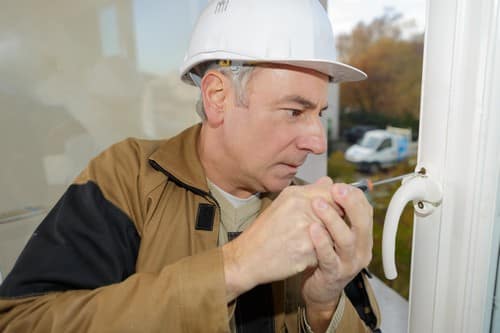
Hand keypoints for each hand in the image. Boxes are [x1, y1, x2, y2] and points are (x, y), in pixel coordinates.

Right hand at [222, 177, 339, 300]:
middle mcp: (302, 208)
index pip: (333, 192)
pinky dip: (317, 255)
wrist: (248, 257)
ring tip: (307, 243)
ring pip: (334, 234)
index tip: (335, 212)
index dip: (338, 204)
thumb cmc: (265, 231)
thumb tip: (329, 181)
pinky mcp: (307, 250)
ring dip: (327, 241)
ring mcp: (305, 230)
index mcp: (296, 195)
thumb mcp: (283, 203)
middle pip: (337, 213)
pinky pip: (325, 251)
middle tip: (318, 231)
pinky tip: (302, 254)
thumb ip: (309, 192)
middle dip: (333, 224)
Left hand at [301, 183, 372, 326]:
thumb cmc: (324, 256)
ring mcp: (349, 263)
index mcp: (362, 236)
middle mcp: (360, 249)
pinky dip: (321, 242)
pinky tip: (312, 228)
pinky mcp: (334, 274)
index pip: (365, 211)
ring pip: (347, 239)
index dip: (354, 196)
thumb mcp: (330, 230)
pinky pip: (329, 257)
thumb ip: (331, 207)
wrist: (319, 290)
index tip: (339, 184)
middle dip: (350, 204)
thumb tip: (327, 181)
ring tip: (318, 204)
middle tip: (336, 189)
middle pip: (362, 223)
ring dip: (333, 219)